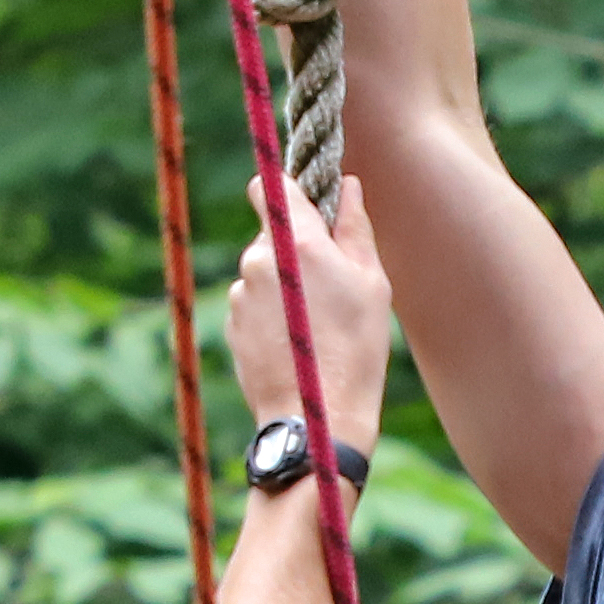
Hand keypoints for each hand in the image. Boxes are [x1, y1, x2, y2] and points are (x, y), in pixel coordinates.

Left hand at [228, 175, 393, 463]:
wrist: (315, 418)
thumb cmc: (355, 349)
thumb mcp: (371, 284)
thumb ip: (355, 228)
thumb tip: (349, 187)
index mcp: (297, 241)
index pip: (270, 185)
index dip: (284, 189)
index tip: (303, 203)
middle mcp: (258, 261)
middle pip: (271, 234)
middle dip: (295, 248)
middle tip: (329, 282)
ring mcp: (240, 295)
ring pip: (262, 272)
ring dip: (283, 285)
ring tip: (314, 323)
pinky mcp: (232, 325)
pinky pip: (252, 305)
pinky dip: (271, 314)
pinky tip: (295, 343)